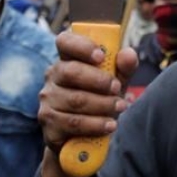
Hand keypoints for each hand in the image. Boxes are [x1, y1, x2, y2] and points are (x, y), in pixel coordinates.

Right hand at [37, 31, 138, 159]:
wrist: (83, 135)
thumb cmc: (100, 97)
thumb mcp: (115, 81)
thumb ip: (124, 67)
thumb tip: (128, 54)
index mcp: (68, 58)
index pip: (65, 41)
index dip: (82, 46)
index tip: (101, 56)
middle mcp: (53, 76)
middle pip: (71, 72)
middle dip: (99, 80)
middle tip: (117, 88)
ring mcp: (48, 100)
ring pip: (75, 100)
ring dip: (102, 104)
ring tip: (120, 107)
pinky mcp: (48, 123)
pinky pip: (73, 123)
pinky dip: (95, 124)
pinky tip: (109, 125)